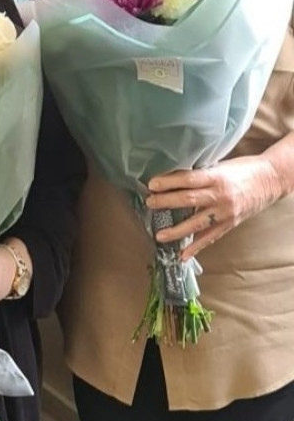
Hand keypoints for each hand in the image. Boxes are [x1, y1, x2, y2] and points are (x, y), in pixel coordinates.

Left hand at [146, 158, 285, 259]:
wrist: (271, 180)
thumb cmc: (243, 169)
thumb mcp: (221, 166)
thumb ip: (201, 174)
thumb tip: (172, 178)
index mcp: (217, 177)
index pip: (189, 179)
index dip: (169, 182)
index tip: (151, 184)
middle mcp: (221, 196)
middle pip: (189, 199)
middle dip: (166, 202)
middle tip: (149, 203)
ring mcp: (225, 212)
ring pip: (197, 223)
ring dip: (176, 231)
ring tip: (159, 235)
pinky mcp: (229, 224)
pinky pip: (210, 238)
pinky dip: (195, 247)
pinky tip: (182, 254)